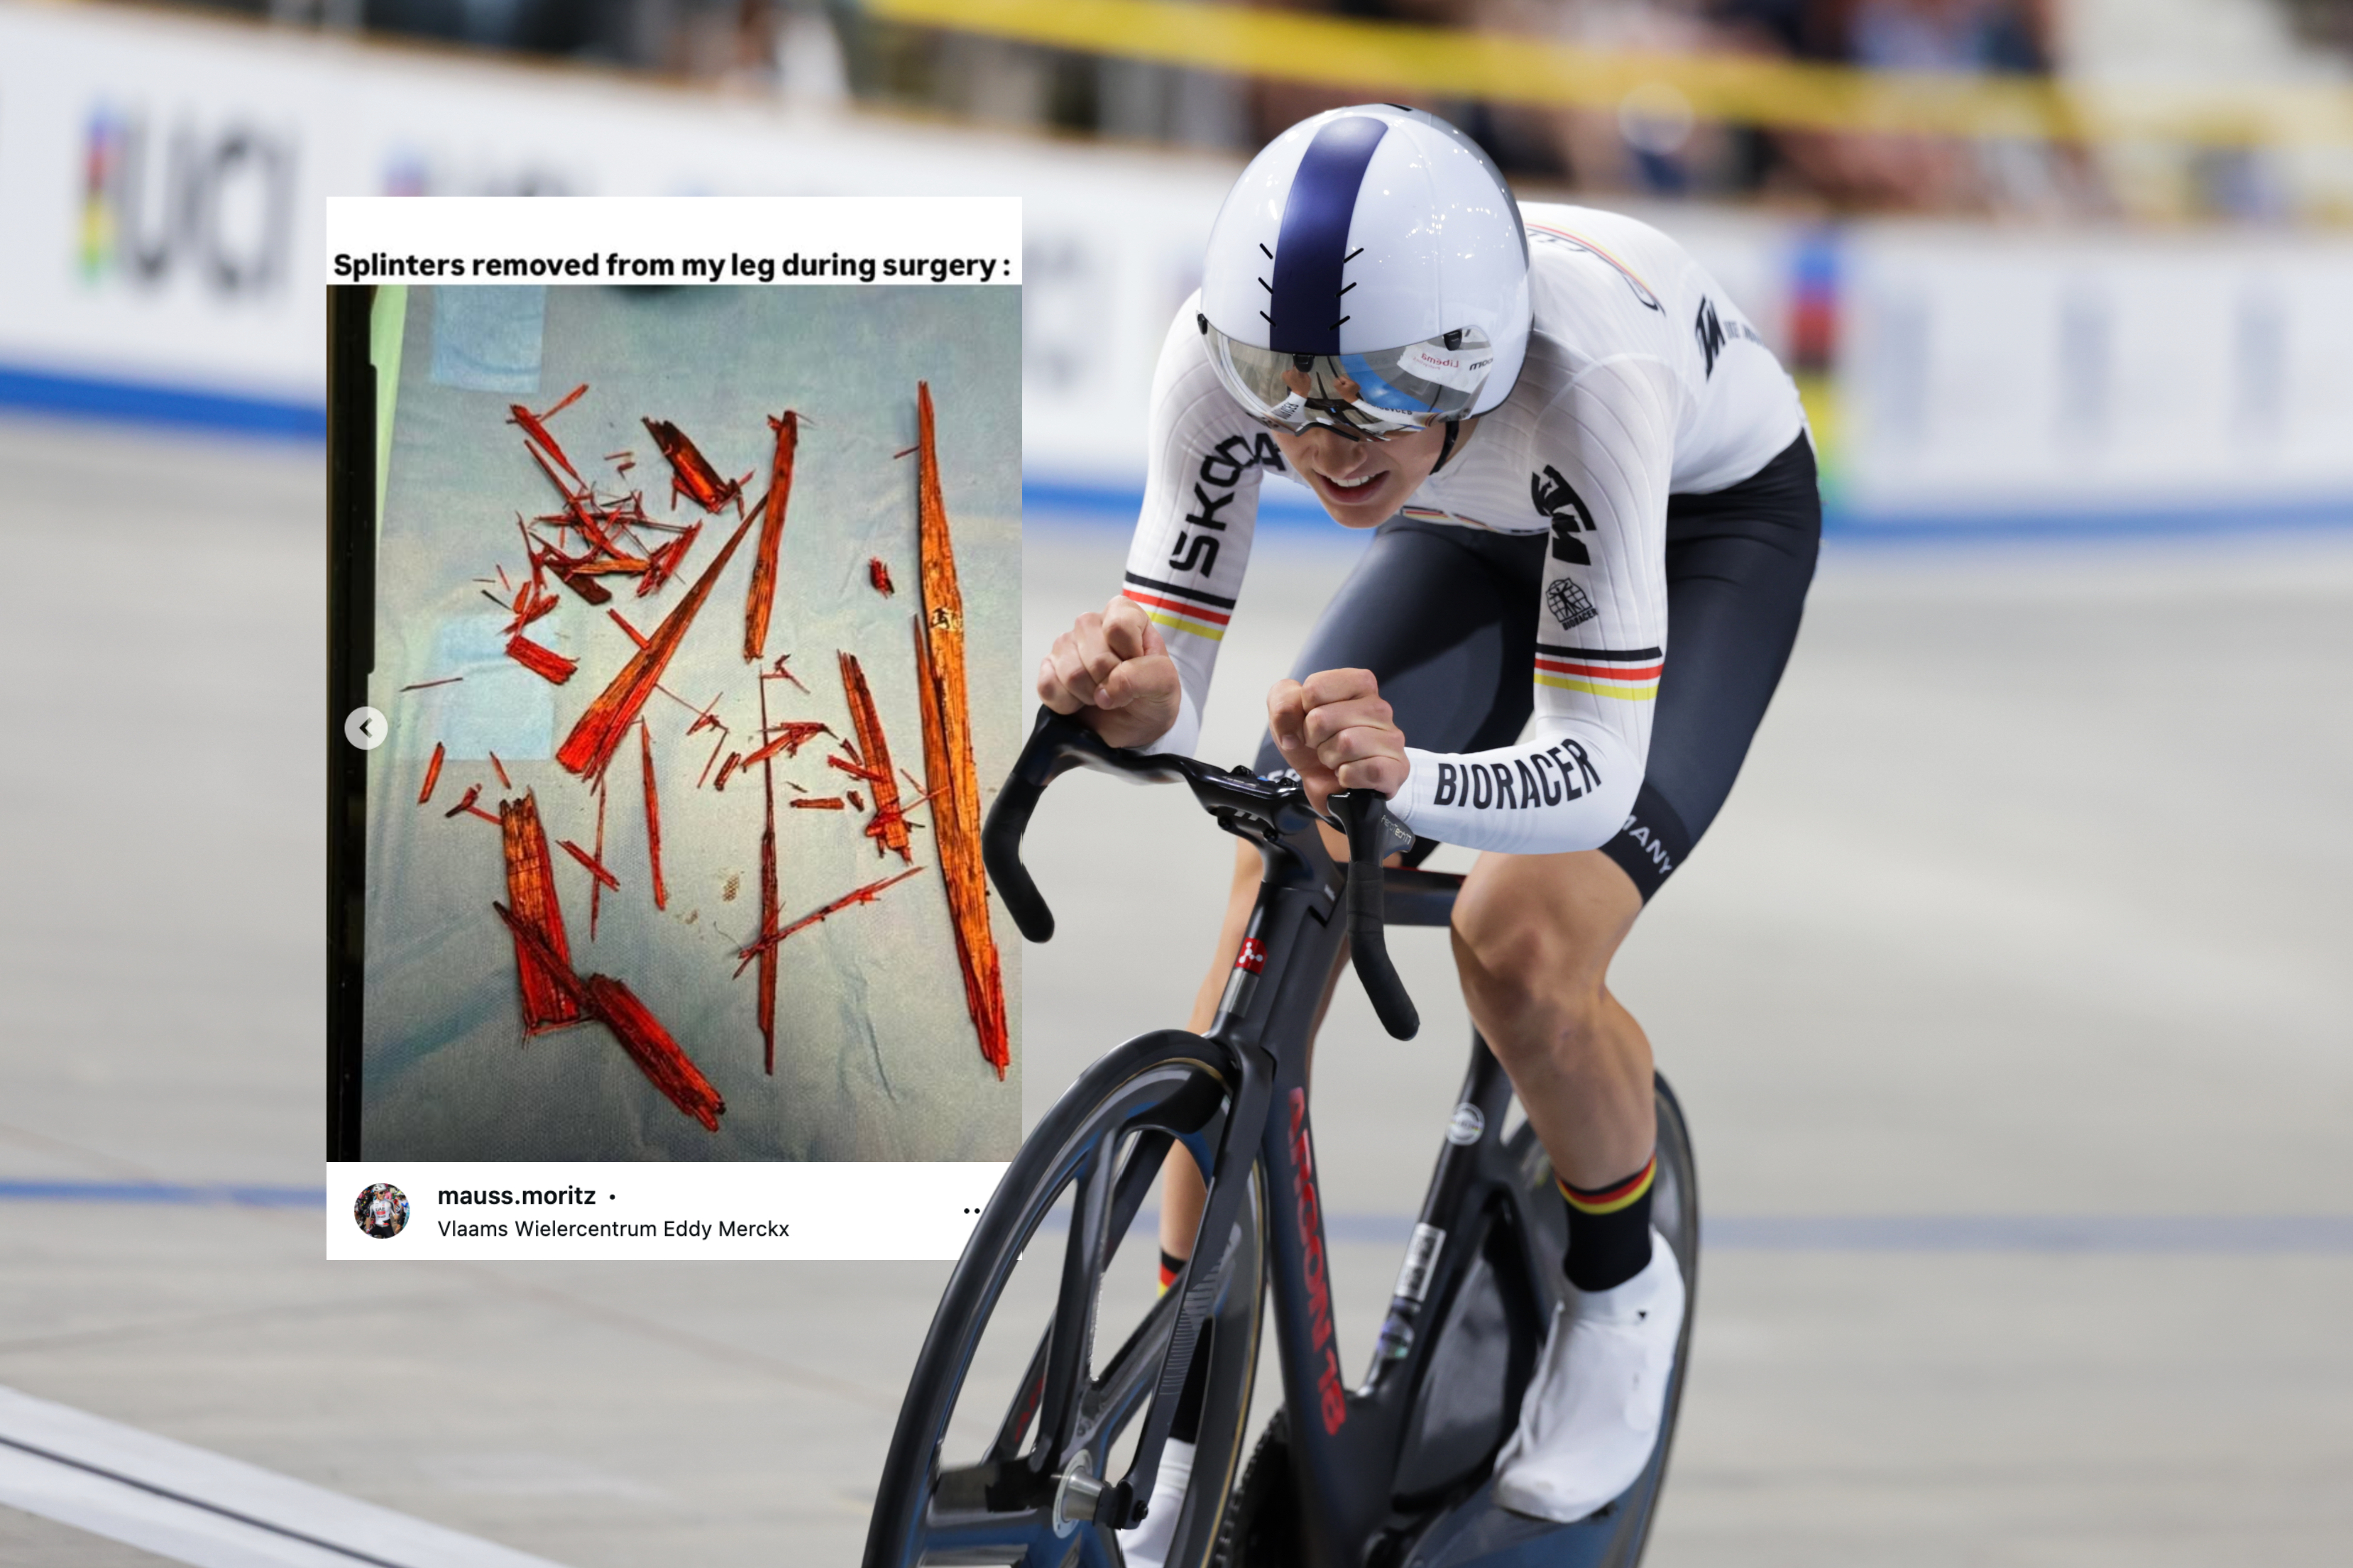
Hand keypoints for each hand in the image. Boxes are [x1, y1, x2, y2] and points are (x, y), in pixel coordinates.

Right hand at [1037, 595, 1181, 750]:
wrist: (1135, 725)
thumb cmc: (1151, 695)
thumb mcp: (1166, 683)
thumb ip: (1145, 676)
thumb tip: (1105, 689)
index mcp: (1124, 614)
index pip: (1119, 626)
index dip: (1130, 657)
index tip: (1138, 668)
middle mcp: (1091, 624)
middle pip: (1095, 655)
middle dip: (1110, 682)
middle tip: (1119, 688)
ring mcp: (1066, 646)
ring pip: (1071, 673)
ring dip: (1090, 695)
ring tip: (1101, 694)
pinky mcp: (1048, 669)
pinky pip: (1048, 686)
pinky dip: (1068, 704)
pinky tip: (1080, 701)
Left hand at [1267, 668, 1407, 811]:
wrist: (1326, 782)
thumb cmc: (1313, 742)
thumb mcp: (1287, 713)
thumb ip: (1282, 702)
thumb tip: (1292, 729)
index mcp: (1358, 684)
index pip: (1314, 688)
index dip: (1302, 711)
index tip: (1310, 721)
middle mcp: (1380, 706)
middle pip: (1322, 718)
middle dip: (1313, 738)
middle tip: (1323, 744)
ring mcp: (1392, 738)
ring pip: (1345, 744)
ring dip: (1330, 758)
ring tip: (1337, 759)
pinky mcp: (1397, 768)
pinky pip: (1367, 770)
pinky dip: (1348, 777)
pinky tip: (1349, 774)